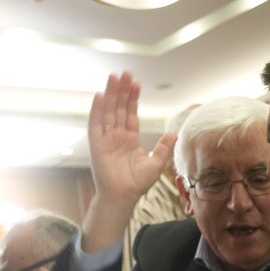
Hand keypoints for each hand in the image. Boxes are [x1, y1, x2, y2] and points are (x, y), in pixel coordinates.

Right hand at [88, 71, 177, 207]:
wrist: (123, 197)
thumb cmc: (137, 184)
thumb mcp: (155, 165)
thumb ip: (163, 148)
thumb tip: (174, 133)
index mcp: (130, 139)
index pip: (131, 113)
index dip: (133, 98)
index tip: (135, 83)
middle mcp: (117, 136)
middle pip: (118, 108)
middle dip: (121, 91)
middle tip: (124, 73)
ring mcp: (106, 140)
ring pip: (108, 112)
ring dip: (110, 95)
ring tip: (113, 78)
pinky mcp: (96, 145)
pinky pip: (96, 125)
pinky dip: (97, 110)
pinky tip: (99, 96)